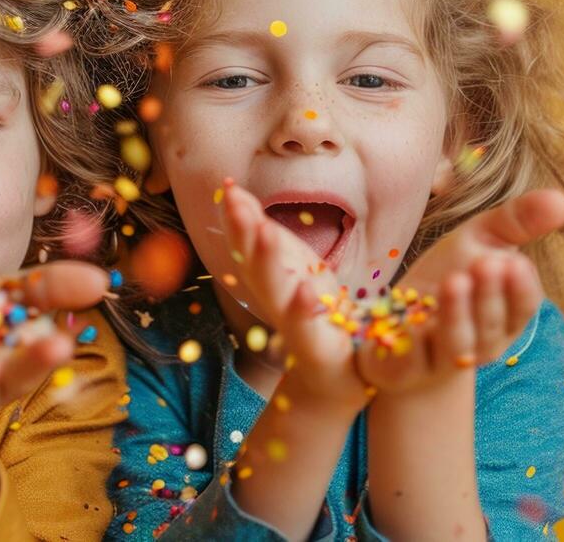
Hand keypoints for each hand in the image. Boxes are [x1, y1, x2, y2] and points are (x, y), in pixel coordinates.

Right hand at [219, 180, 367, 412]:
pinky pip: (306, 330)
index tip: (227, 187)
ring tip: (263, 231)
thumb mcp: (292, 263)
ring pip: (275, 294)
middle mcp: (277, 301)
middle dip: (242, 233)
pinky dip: (300, 310)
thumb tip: (232, 192)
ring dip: (266, 263)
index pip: (248, 246)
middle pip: (254, 266)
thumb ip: (262, 233)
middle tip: (232, 200)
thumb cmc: (315, 315)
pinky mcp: (317, 351)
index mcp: (273, 279)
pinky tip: (302, 290)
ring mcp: (294, 327)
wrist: (337, 377)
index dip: (236, 218)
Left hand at [360, 189, 563, 395]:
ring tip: (454, 281)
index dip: (521, 289)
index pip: (523, 307)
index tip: (516, 263)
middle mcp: (482, 343)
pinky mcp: (405, 368)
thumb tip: (562, 200)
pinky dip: (410, 344)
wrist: (402, 322)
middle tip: (487, 262)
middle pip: (491, 324)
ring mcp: (443, 359)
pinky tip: (408, 322)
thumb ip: (517, 222)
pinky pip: (410, 361)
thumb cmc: (453, 276)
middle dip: (490, 295)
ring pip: (457, 343)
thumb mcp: (481, 241)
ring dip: (457, 313)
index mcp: (507, 316)